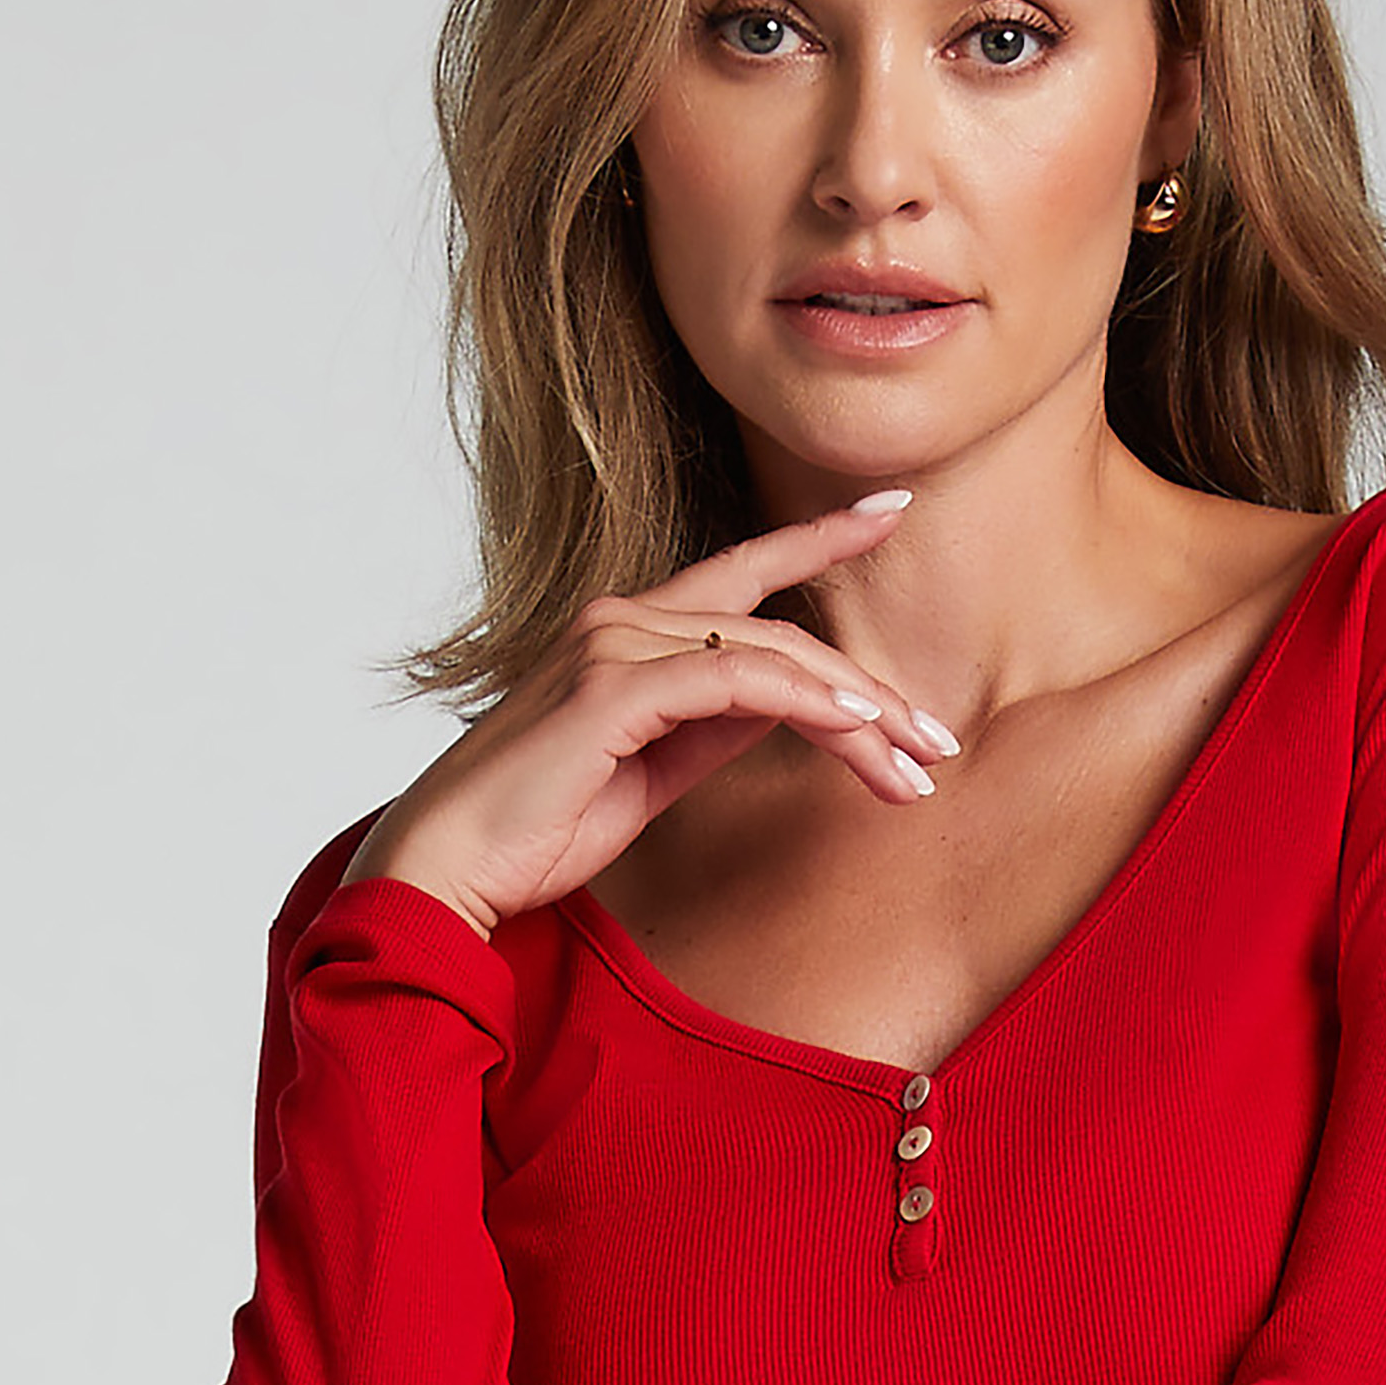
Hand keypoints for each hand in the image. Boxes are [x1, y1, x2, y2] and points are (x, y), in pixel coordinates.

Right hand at [342, 493, 960, 937]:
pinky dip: (805, 702)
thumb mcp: (652, 774)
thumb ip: (713, 730)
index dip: (819, 539)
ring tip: (915, 765)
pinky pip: (735, 681)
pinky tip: (857, 730)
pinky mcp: (608, 690)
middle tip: (939, 746)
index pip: (744, 575)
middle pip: (780, 632)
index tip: (890, 512)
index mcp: (628, 634)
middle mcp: (620, 621)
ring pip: (771, 656)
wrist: (447, 871)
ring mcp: (611, 647)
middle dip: (872, 692)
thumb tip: (790, 709)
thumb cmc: (536, 830)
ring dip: (857, 713)